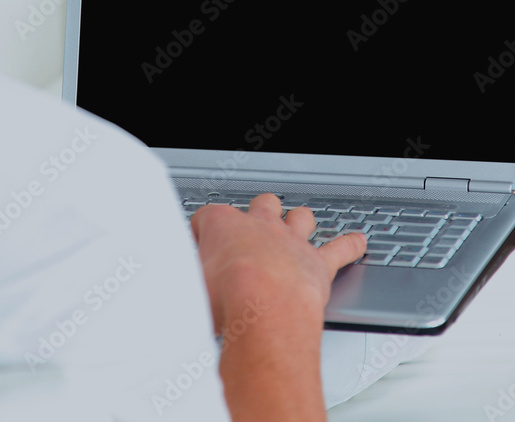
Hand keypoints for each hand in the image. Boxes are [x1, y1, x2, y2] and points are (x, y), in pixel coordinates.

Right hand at [190, 194, 366, 421]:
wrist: (264, 311)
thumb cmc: (222, 299)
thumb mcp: (181, 289)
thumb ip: (172, 287)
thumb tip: (155, 300)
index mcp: (223, 225)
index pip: (208, 216)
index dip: (203, 231)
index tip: (199, 245)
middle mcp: (260, 226)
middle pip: (261, 204)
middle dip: (259, 213)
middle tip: (252, 230)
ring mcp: (292, 242)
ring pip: (300, 216)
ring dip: (300, 222)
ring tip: (299, 226)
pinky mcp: (318, 264)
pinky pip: (340, 248)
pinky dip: (350, 245)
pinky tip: (359, 242)